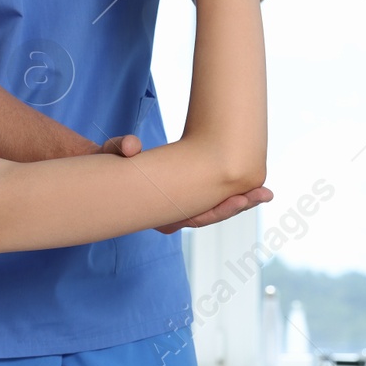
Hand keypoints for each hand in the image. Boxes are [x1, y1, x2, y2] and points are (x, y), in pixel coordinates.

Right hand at [98, 133, 272, 232]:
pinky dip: (228, 194)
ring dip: (239, 202)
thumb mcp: (109, 154)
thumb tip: (131, 147)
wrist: (100, 172)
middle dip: (238, 206)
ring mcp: (177, 208)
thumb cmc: (106, 163)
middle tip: (264, 195)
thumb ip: (118, 148)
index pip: (195, 219)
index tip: (240, 199)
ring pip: (212, 210)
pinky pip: (209, 200)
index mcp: (157, 215)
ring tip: (264, 193)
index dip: (219, 211)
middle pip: (210, 217)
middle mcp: (169, 217)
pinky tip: (248, 186)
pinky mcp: (182, 198)